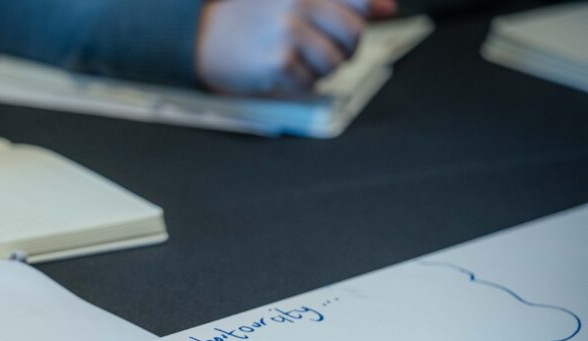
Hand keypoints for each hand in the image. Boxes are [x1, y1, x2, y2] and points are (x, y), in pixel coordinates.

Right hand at [195, 0, 396, 93]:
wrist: (201, 37)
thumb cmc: (247, 20)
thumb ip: (339, 2)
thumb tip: (387, 8)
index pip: (358, 0)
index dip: (370, 12)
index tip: (377, 15)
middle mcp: (299, 2)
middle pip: (354, 34)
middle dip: (347, 50)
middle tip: (327, 52)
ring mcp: (288, 31)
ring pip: (335, 62)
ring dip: (321, 70)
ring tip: (300, 63)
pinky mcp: (278, 61)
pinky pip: (310, 82)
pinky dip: (299, 84)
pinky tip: (283, 73)